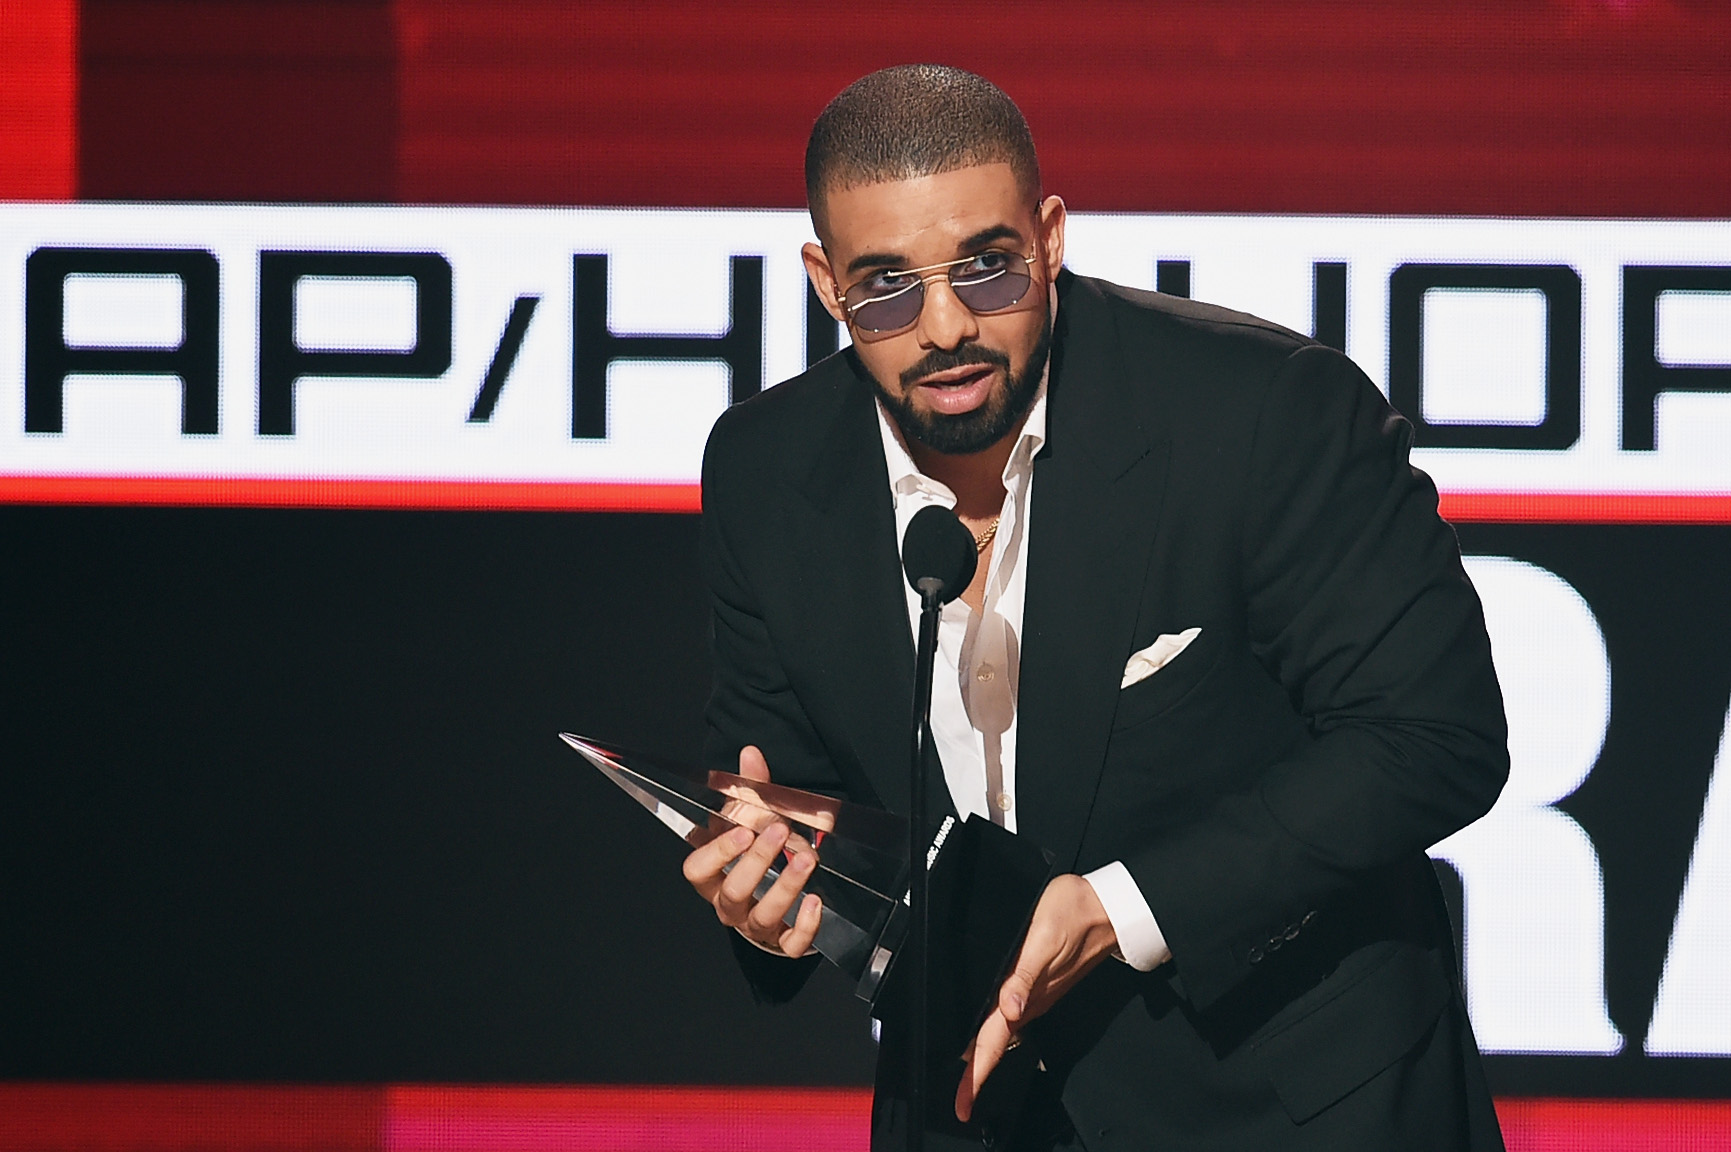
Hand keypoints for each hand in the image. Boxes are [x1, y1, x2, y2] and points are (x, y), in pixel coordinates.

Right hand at [680, 745, 822, 956]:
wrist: (774, 900)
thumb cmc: (756, 856)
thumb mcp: (752, 821)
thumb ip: (751, 789)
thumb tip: (750, 753)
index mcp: (713, 875)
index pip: (697, 870)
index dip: (718, 852)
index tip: (743, 829)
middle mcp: (728, 904)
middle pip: (733, 891)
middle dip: (758, 860)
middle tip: (781, 831)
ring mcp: (754, 926)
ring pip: (762, 916)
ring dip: (785, 887)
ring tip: (807, 859)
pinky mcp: (782, 943)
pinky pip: (790, 944)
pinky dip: (804, 926)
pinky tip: (816, 902)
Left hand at [955, 873, 1117, 1121]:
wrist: (1109, 908)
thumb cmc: (1077, 914)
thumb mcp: (1044, 938)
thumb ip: (1024, 976)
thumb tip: (1008, 1008)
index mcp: (1027, 994)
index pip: (994, 1043)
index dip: (976, 1074)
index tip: (963, 1102)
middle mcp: (1031, 1000)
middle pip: (996, 1046)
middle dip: (975, 1074)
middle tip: (961, 1101)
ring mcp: (1038, 994)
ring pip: (1004, 1034)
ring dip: (984, 1055)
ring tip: (966, 1076)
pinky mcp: (1043, 983)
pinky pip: (1013, 1017)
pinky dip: (996, 1032)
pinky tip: (988, 1032)